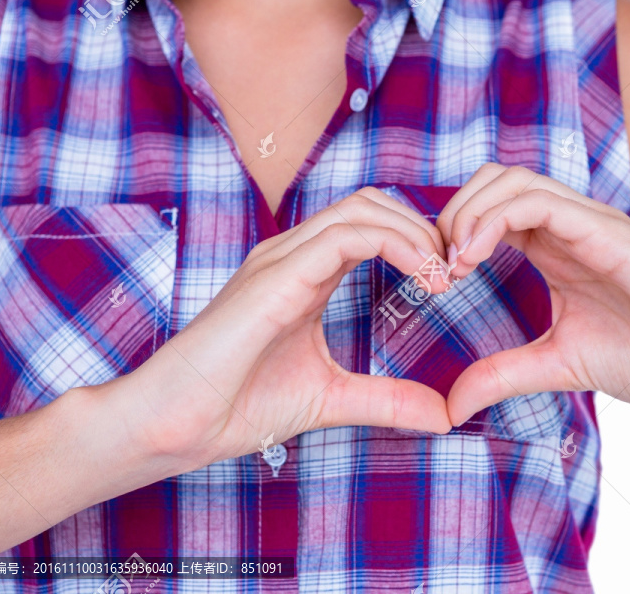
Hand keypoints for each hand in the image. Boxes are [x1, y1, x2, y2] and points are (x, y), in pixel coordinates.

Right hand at [108, 189, 452, 469]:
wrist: (175, 425)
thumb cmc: (237, 405)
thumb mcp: (331, 399)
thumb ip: (386, 400)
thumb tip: (443, 415)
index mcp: (304, 273)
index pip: (370, 225)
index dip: (417, 241)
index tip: (449, 281)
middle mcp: (292, 254)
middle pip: (371, 203)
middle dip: (422, 229)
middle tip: (454, 273)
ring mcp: (280, 259)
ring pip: (361, 208)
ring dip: (414, 233)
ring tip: (443, 276)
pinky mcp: (275, 276)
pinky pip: (344, 236)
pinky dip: (394, 244)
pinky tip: (423, 278)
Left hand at [437, 164, 629, 424]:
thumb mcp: (556, 364)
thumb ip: (502, 374)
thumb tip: (452, 407)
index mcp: (555, 247)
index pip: (489, 209)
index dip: (451, 232)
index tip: (435, 280)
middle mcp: (569, 225)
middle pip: (492, 181)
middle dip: (451, 214)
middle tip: (437, 267)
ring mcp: (589, 222)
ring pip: (510, 180)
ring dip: (467, 214)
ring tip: (453, 265)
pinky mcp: (607, 231)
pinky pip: (539, 202)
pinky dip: (494, 220)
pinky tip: (473, 259)